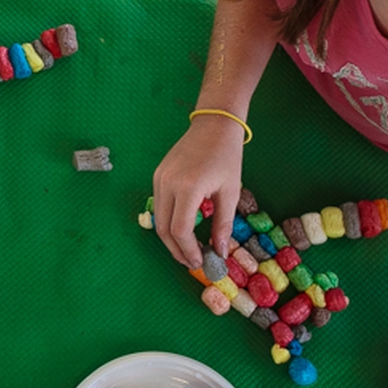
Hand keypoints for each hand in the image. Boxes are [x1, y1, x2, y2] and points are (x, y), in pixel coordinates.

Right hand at [151, 116, 245, 270]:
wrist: (214, 125)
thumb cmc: (227, 156)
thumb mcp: (230, 193)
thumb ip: (223, 225)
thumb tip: (221, 253)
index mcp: (188, 187)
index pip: (180, 229)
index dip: (189, 250)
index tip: (200, 262)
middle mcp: (167, 184)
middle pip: (163, 228)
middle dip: (177, 250)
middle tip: (192, 262)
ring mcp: (159, 178)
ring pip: (158, 219)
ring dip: (171, 238)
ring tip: (188, 249)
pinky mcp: (157, 175)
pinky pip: (159, 205)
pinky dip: (168, 222)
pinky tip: (184, 228)